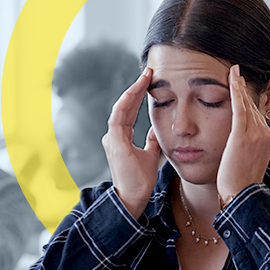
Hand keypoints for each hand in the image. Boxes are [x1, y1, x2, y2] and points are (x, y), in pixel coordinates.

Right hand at [102, 68, 161, 217]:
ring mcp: (112, 138)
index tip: (150, 81)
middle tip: (149, 71)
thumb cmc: (140, 180)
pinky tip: (136, 91)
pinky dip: (126, 102)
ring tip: (145, 76)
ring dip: (133, 91)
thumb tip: (156, 128)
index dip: (139, 95)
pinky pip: (119, 117)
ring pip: (121, 107)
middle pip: (125, 105)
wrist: (134, 198)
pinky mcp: (114, 142)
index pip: (130, 111)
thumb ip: (151, 141)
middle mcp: (114, 136)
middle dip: (137, 88)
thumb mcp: (150, 155)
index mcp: (121, 138)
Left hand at [216, 65, 269, 200]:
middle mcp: (266, 134)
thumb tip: (252, 137)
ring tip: (233, 72)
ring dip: (239, 87)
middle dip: (243, 90)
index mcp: (269, 140)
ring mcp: (255, 134)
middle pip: (253, 107)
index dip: (248, 100)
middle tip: (236, 73)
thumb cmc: (241, 182)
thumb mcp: (251, 160)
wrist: (241, 195)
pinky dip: (236, 92)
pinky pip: (239, 108)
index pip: (257, 115)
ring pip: (247, 105)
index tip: (242, 86)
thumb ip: (252, 145)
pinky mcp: (242, 136)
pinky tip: (232, 79)